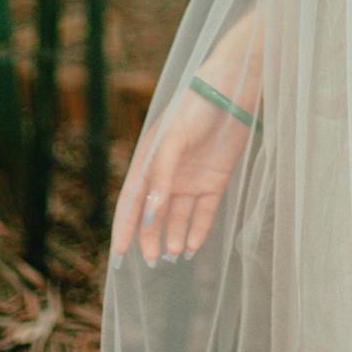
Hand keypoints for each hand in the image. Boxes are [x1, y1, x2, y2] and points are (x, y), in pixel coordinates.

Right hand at [110, 82, 255, 267]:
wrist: (232, 90)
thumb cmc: (194, 107)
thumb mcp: (171, 138)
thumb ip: (160, 176)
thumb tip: (150, 215)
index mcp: (149, 161)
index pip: (132, 201)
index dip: (124, 228)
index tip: (119, 255)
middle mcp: (168, 174)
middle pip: (155, 215)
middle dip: (151, 238)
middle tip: (153, 261)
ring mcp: (192, 179)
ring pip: (179, 217)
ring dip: (175, 237)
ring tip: (175, 254)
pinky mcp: (215, 181)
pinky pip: (204, 212)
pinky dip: (199, 230)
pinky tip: (194, 246)